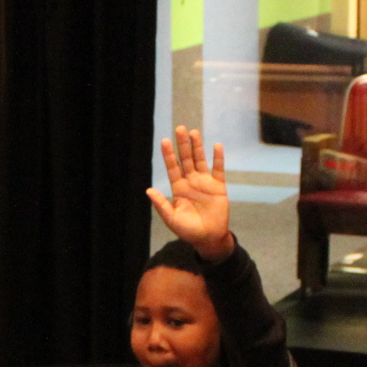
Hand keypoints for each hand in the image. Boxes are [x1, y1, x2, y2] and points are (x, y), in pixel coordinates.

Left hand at [149, 126, 235, 261]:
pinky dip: (218, 158)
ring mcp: (205, 183)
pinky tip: (216, 146)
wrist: (209, 238)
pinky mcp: (219, 187)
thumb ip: (161, 204)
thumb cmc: (188, 231)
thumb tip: (148, 190)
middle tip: (180, 128)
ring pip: (200, 160)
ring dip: (198, 147)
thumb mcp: (172, 219)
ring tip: (194, 132)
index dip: (169, 154)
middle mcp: (191, 182)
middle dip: (183, 144)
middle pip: (186, 159)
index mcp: (178, 188)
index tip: (165, 140)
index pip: (172, 167)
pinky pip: (218, 170)